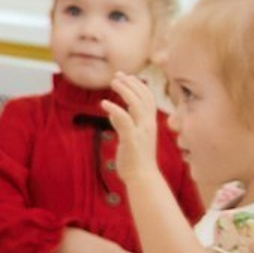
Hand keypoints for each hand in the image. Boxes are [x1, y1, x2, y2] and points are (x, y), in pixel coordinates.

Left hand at [101, 72, 161, 186]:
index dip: (137, 85)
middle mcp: (148, 125)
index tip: (125, 76)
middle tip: (117, 75)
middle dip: (131, 83)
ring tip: (113, 82)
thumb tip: (113, 115)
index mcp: (149, 123)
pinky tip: (104, 103)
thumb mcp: (129, 138)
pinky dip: (115, 109)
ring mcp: (142, 131)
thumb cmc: (135, 159)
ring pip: (137, 104)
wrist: (142, 177)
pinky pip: (124, 120)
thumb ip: (123, 125)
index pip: (147, 98)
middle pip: (144, 97)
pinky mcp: (132, 139)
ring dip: (125, 90)